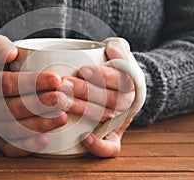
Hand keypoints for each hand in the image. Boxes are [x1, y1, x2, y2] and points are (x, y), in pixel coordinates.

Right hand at [0, 35, 69, 156]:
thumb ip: (0, 46)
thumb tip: (13, 52)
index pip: (7, 83)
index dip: (33, 82)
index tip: (57, 79)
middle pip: (12, 108)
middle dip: (41, 105)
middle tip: (64, 99)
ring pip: (13, 130)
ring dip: (40, 125)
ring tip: (63, 117)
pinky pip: (9, 148)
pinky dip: (27, 146)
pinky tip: (46, 141)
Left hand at [59, 37, 135, 156]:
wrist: (118, 87)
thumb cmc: (113, 67)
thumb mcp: (119, 51)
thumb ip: (118, 46)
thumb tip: (112, 49)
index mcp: (132, 82)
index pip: (122, 80)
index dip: (103, 76)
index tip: (82, 69)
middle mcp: (128, 104)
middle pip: (110, 100)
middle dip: (85, 92)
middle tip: (63, 85)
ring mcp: (120, 121)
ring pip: (104, 118)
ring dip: (82, 110)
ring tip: (61, 101)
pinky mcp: (113, 137)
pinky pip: (112, 147)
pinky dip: (100, 146)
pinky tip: (83, 138)